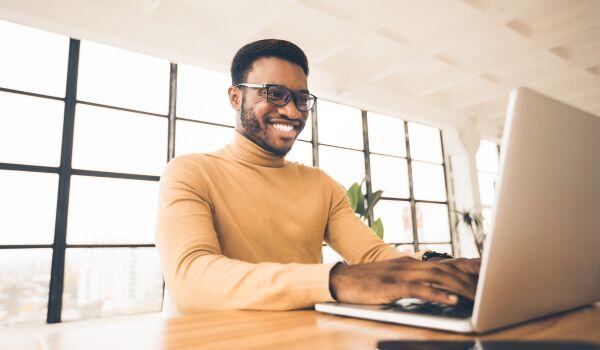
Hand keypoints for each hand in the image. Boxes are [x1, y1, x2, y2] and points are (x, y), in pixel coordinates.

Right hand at [329, 256, 480, 304]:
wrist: (341, 279)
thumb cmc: (368, 282)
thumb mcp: (394, 277)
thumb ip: (415, 280)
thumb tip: (438, 290)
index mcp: (412, 263)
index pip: (446, 262)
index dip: (469, 266)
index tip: (489, 272)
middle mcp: (410, 264)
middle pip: (447, 269)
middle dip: (470, 278)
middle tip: (492, 286)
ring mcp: (401, 274)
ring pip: (437, 277)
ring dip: (459, 286)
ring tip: (478, 296)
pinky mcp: (392, 286)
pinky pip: (419, 290)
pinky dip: (437, 294)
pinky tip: (451, 301)